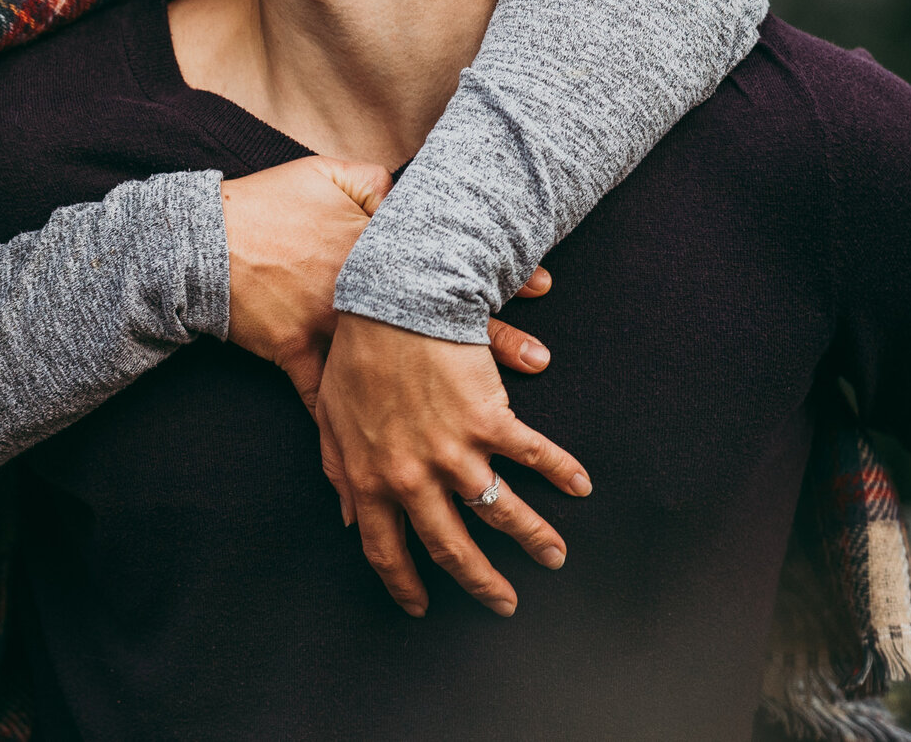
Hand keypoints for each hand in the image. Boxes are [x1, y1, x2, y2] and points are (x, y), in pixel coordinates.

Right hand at [218, 159, 554, 408]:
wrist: (205, 242)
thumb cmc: (264, 202)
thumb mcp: (322, 172)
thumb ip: (370, 179)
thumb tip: (402, 184)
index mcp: (374, 249)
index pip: (449, 264)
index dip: (498, 277)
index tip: (543, 288)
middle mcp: (362, 294)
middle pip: (437, 323)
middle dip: (493, 342)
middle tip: (540, 358)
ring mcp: (331, 329)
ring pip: (396, 367)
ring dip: (439, 392)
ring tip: (485, 419)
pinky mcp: (297, 353)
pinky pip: (324, 396)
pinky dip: (348, 425)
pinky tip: (387, 451)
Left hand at [315, 311, 591, 618]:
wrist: (393, 303)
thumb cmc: (356, 355)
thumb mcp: (330, 416)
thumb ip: (338, 470)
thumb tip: (349, 519)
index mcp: (370, 478)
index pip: (385, 548)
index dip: (403, 583)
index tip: (420, 607)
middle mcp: (414, 476)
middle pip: (451, 546)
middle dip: (481, 582)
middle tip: (504, 604)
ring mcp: (454, 451)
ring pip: (500, 513)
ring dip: (532, 539)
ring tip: (555, 557)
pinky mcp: (488, 420)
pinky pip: (532, 456)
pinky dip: (560, 471)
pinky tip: (580, 486)